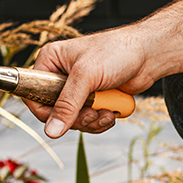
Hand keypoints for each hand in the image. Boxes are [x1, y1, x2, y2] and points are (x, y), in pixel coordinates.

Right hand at [27, 27, 157, 138]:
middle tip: (92, 112)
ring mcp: (79, 90)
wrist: (148, 55)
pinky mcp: (95, 100)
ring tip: (107, 111)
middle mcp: (61, 76)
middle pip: (55, 113)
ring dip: (91, 121)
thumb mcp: (87, 76)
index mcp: (50, 62)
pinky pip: (89, 121)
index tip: (62, 119)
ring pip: (73, 120)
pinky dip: (101, 122)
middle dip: (76, 118)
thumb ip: (67, 104)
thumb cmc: (117, 52)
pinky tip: (113, 113)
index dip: (45, 112)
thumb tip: (51, 131)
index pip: (33, 94)